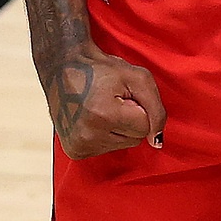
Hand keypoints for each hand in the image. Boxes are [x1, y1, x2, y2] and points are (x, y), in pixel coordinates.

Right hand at [44, 41, 166, 158]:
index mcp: (104, 115)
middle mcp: (89, 135)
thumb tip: (157, 141)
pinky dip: (106, 135)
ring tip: (103, 109)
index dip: (140, 108)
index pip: (145, 127)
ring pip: (122, 145)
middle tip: (113, 101)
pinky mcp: (75, 151)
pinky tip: (94, 119)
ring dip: (119, 128)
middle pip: (134, 139)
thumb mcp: (138, 78)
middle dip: (130, 120)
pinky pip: (107, 149)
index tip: (125, 96)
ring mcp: (79, 145)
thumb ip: (156, 109)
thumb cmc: (103, 70)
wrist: (63, 69)